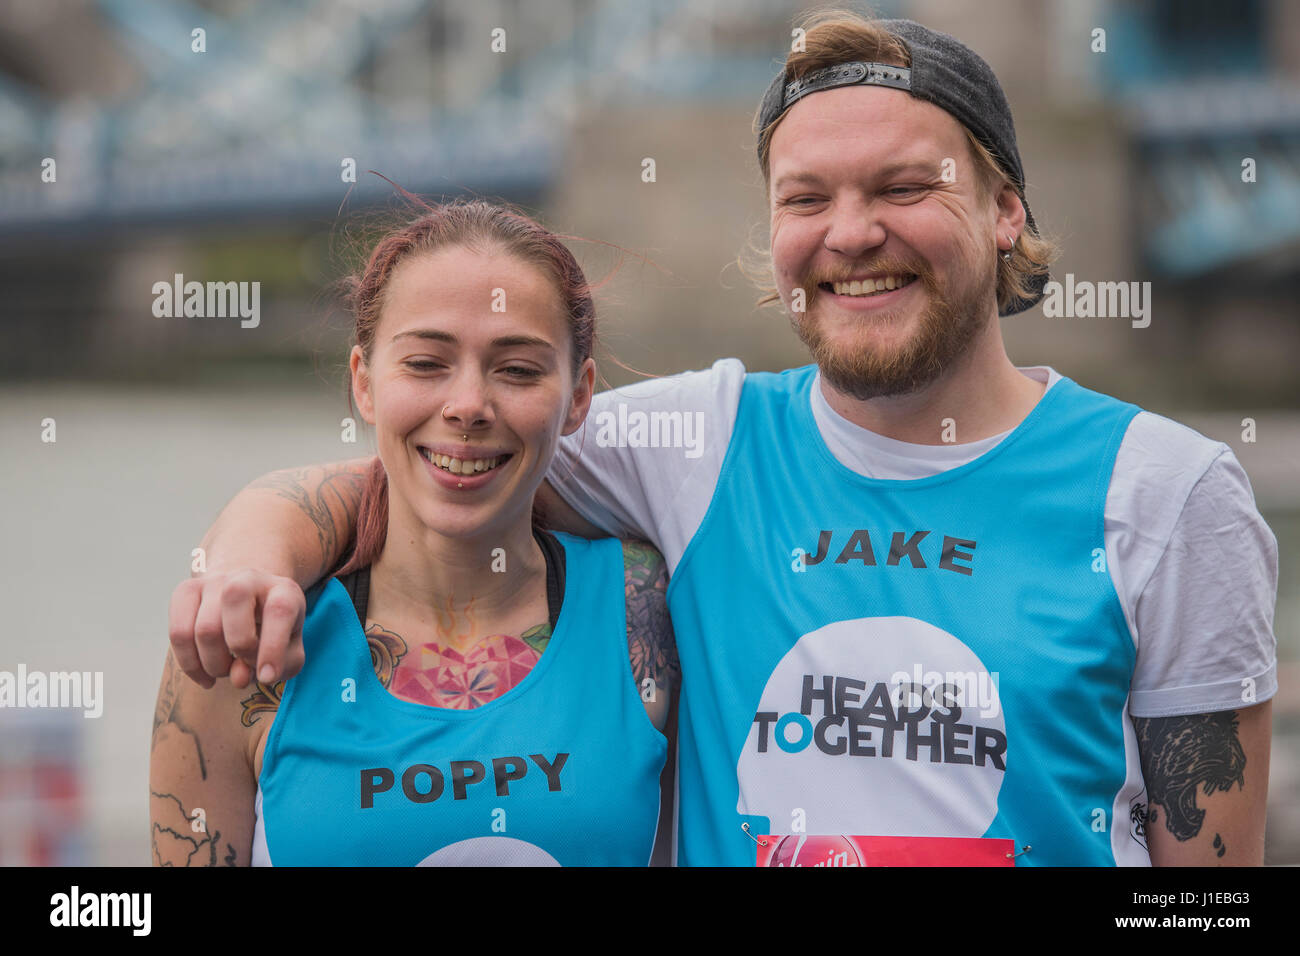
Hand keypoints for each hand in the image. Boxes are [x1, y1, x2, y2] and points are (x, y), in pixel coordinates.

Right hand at [168, 571, 305, 688]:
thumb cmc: (273, 631)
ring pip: (204, 630)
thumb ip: (277, 666)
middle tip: (245, 668)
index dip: (273, 648)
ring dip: (214, 665)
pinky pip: (178, 634)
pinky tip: (205, 676)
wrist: (250, 598)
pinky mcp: (186, 590)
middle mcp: (249, 578)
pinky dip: (190, 664)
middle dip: (240, 653)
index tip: (267, 677)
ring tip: (226, 670)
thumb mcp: (289, 650)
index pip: (279, 611)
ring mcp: (215, 581)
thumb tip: (239, 677)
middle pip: (236, 617)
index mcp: (284, 590)